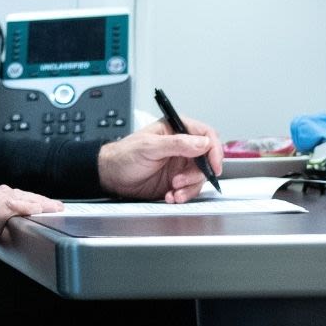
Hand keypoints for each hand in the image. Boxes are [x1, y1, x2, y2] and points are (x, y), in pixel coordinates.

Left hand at [97, 116, 222, 202]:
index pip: (206, 134)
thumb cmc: (124, 155)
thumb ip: (177, 144)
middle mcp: (182, 146)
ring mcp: (180, 164)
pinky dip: (183, 195)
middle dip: (197, 174)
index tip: (214, 165)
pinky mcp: (177, 180)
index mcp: (176, 129)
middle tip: (180, 181)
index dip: (214, 149)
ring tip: (173, 191)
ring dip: (189, 187)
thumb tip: (202, 142)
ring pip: (199, 177)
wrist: (112, 177)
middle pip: (207, 159)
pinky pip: (190, 189)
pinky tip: (170, 196)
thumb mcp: (149, 147)